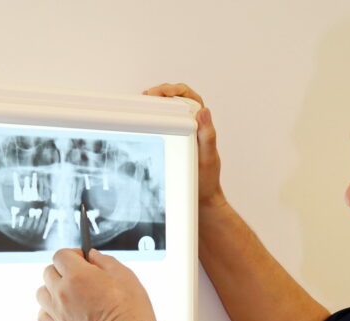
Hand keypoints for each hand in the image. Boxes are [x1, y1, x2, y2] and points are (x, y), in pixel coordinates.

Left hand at [36, 249, 156, 320]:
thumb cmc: (130, 308)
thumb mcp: (124, 274)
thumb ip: (104, 260)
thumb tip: (92, 255)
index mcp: (77, 275)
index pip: (60, 255)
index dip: (73, 254)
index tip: (83, 259)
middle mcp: (63, 292)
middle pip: (48, 272)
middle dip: (63, 270)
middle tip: (80, 276)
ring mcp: (59, 312)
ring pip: (41, 292)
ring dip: (52, 289)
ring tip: (70, 293)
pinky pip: (42, 317)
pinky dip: (47, 311)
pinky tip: (61, 310)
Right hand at [142, 83, 225, 210]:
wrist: (201, 200)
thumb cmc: (206, 181)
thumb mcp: (208, 159)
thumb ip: (208, 136)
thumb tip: (204, 111)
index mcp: (202, 126)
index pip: (189, 97)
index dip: (174, 91)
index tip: (160, 93)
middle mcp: (191, 127)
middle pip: (175, 100)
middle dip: (159, 94)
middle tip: (145, 97)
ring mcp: (181, 135)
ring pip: (166, 112)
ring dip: (153, 106)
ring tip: (141, 105)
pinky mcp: (172, 144)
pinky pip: (161, 126)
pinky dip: (151, 120)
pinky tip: (142, 123)